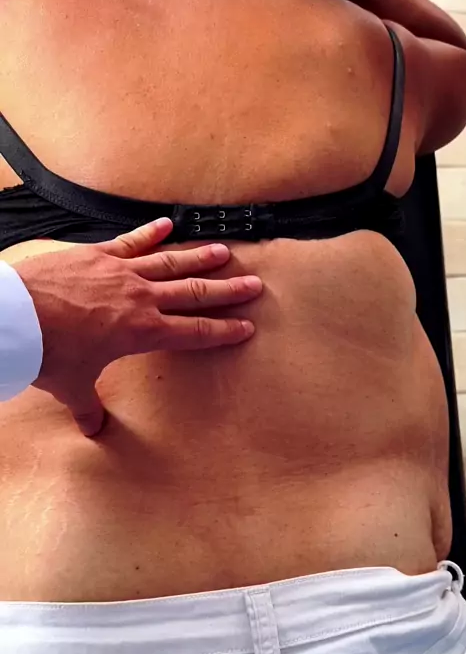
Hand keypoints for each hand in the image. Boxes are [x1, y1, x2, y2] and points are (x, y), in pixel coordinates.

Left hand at [13, 218, 261, 436]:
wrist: (15, 316)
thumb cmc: (47, 352)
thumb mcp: (71, 386)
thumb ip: (87, 406)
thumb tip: (93, 429)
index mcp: (142, 332)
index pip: (194, 332)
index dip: (223, 331)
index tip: (246, 326)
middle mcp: (140, 299)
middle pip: (193, 293)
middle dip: (226, 291)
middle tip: (253, 284)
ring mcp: (120, 272)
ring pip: (170, 262)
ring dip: (199, 257)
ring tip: (223, 252)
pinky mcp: (97, 254)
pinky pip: (130, 241)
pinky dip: (149, 233)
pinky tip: (167, 224)